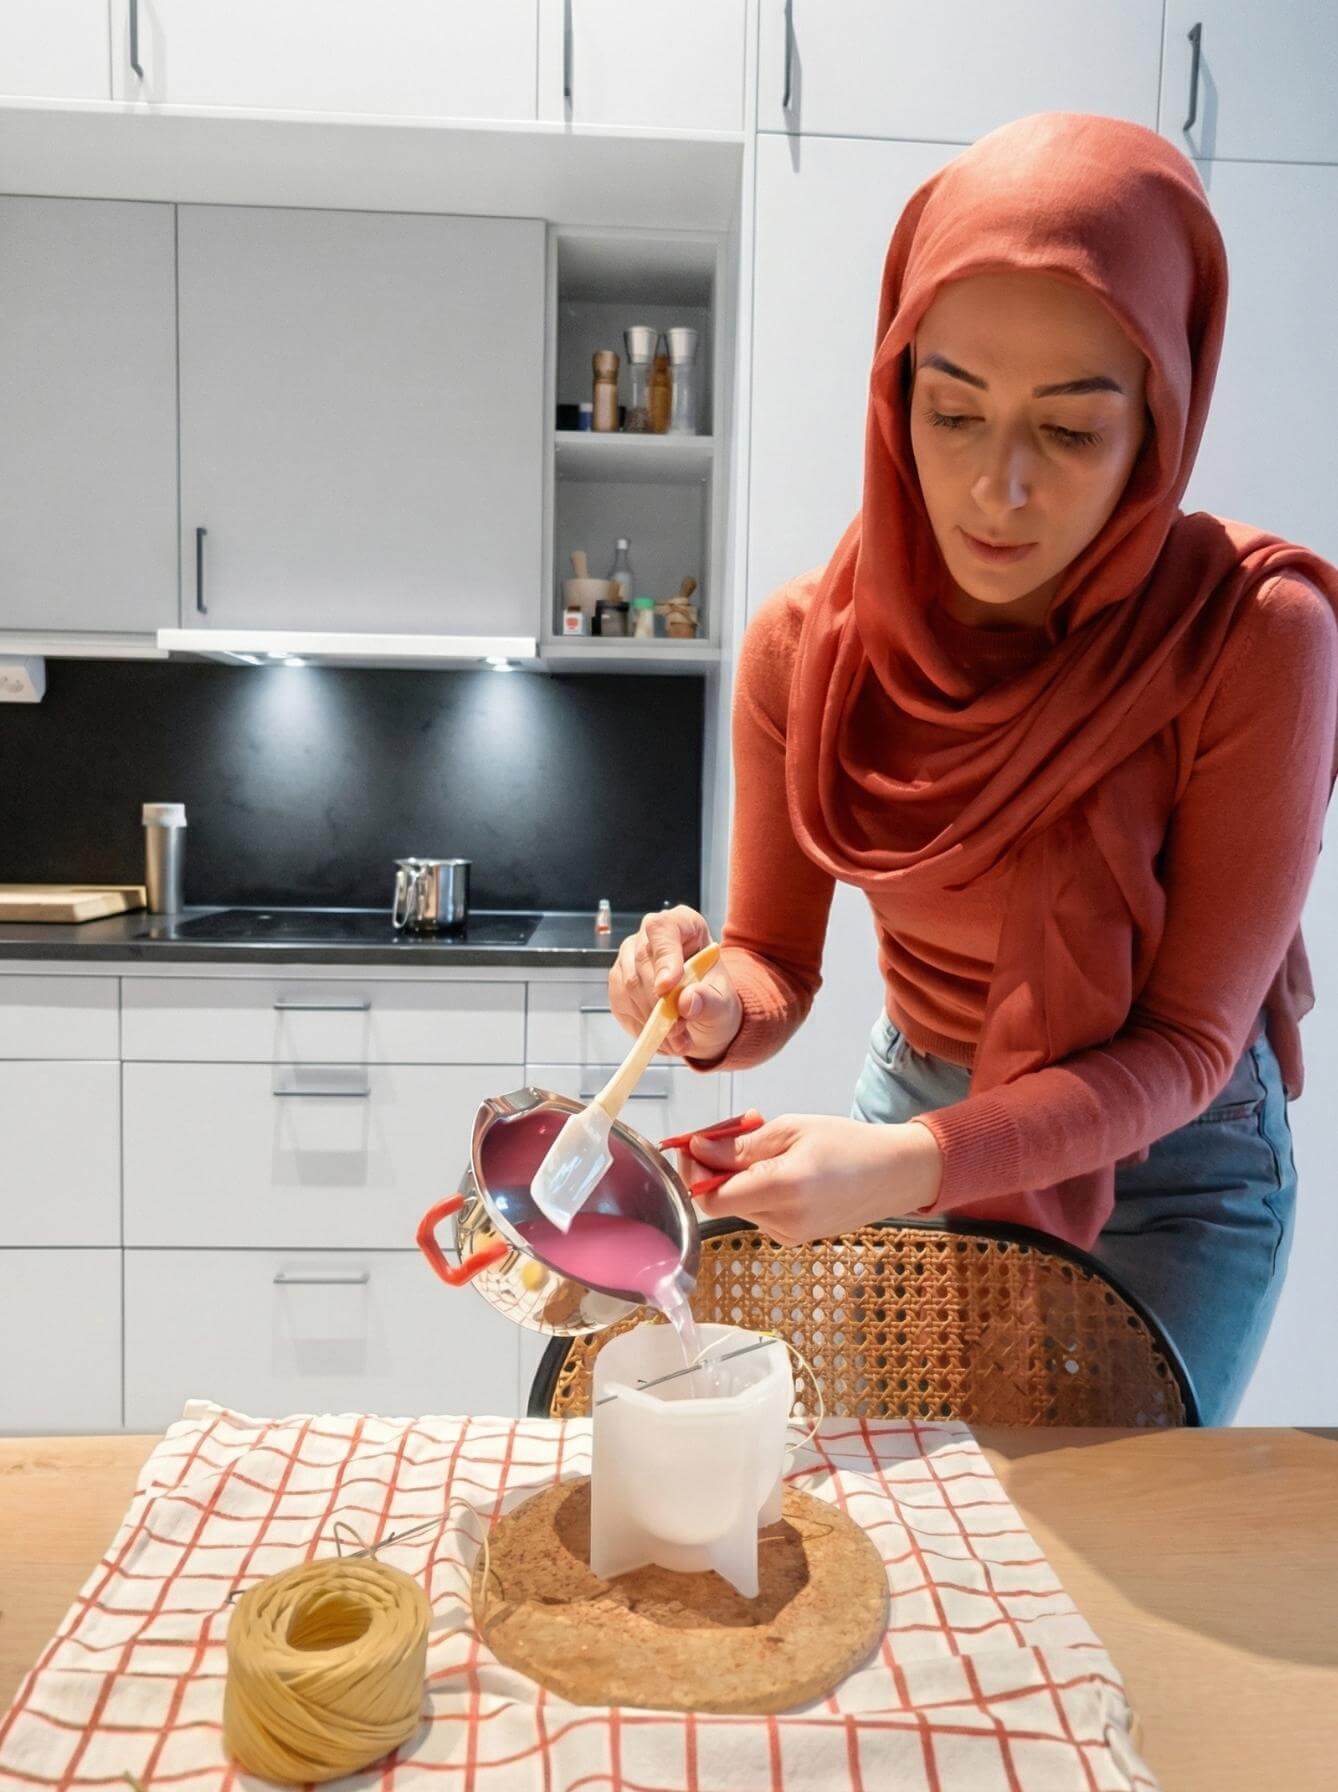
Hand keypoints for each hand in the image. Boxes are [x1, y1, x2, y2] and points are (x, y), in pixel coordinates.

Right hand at [609, 904, 743, 1061]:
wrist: (702, 1015)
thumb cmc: (714, 999)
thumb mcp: (723, 1004)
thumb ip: (710, 1001)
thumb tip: (687, 1001)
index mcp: (684, 924)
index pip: (663, 929)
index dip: (663, 958)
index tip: (666, 989)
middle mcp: (651, 935)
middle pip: (642, 961)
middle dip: (659, 1003)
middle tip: (679, 1031)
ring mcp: (630, 956)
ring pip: (629, 985)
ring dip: (651, 1018)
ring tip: (676, 1038)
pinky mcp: (618, 980)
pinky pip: (620, 1003)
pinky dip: (639, 1025)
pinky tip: (660, 1035)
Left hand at [680, 1112, 943, 1244]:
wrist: (895, 1174)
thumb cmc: (848, 1143)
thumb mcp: (791, 1129)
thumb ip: (740, 1145)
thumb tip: (697, 1149)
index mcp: (782, 1189)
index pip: (710, 1197)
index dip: (694, 1172)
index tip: (695, 1142)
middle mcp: (783, 1221)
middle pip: (721, 1202)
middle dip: (714, 1167)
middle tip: (733, 1131)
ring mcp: (789, 1235)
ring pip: (739, 1207)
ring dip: (736, 1176)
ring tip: (764, 1144)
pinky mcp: (795, 1238)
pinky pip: (759, 1213)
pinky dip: (757, 1189)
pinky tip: (779, 1168)